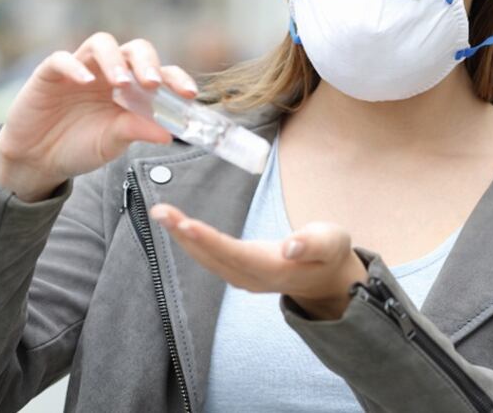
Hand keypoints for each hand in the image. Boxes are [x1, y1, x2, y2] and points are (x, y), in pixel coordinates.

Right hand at [0, 33, 198, 201]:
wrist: (38, 160)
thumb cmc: (79, 147)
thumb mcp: (113, 143)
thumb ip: (136, 132)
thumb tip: (168, 134)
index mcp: (131, 89)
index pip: (160, 73)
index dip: (176, 78)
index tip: (188, 94)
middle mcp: (109, 72)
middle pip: (135, 49)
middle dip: (147, 63)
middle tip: (152, 85)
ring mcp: (81, 68)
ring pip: (101, 43)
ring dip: (115, 60)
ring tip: (121, 83)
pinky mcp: (50, 73)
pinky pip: (62, 59)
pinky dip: (75, 66)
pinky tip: (86, 81)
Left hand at [150, 203, 367, 319]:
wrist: (328, 280)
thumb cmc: (330, 254)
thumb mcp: (332, 243)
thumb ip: (313, 244)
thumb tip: (290, 247)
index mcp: (275, 269)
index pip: (236, 254)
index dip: (210, 241)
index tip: (186, 224)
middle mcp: (253, 278)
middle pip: (213, 257)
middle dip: (184, 234)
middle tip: (160, 211)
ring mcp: (244, 278)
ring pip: (207, 259)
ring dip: (182, 237)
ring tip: (162, 213)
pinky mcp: (240, 272)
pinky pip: (210, 258)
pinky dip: (192, 241)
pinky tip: (178, 227)